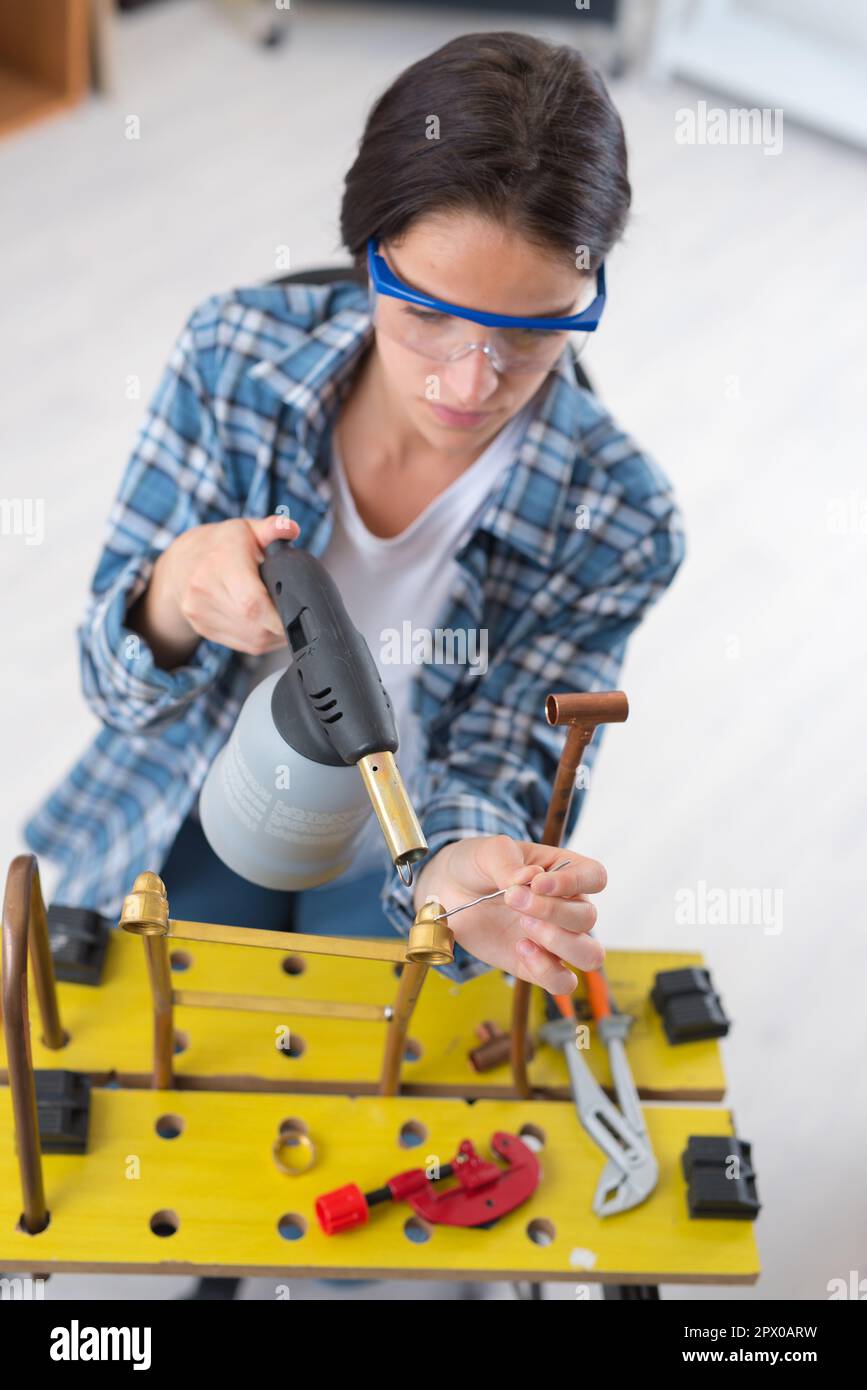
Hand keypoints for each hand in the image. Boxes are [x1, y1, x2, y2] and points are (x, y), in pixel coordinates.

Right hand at [130, 514, 299, 666]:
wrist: (181, 563)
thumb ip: (272, 528)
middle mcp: (204, 590)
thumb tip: (290, 528)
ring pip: (251, 640)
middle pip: (254, 625)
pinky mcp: (203, 629)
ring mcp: (200, 613)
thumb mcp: (247, 529)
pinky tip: (263, 623)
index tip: (296, 614)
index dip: (278, 616)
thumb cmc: (221, 545)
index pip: (251, 603)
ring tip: (279, 616)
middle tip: (293, 612)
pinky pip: (242, 645)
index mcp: (219, 563)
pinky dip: (259, 639)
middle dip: (280, 625)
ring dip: (273, 635)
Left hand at [413, 834, 605, 992]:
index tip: (538, 883)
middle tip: (512, 899)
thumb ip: (508, 863)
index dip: (575, 882)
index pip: (595, 877)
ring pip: (590, 954)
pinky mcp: (537, 966)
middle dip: (551, 911)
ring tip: (524, 927)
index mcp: (564, 872)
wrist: (450, 892)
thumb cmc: (477, 865)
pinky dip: (547, 971)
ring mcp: (555, 939)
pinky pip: (563, 982)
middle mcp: (568, 907)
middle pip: (588, 917)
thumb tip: (527, 880)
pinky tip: (521, 949)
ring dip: (559, 943)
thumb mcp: (488, 852)